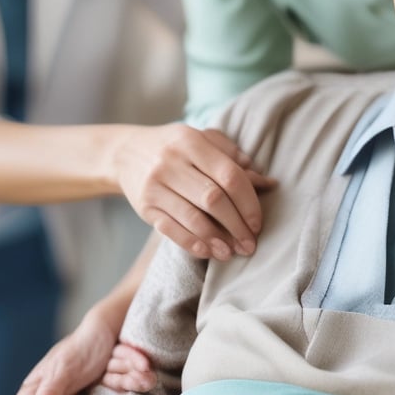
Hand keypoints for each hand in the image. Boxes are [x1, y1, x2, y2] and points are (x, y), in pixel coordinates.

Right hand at [111, 125, 276, 260]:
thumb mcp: (202, 141)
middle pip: (213, 199)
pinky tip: (208, 252)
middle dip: (236, 226)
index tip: (257, 223)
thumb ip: (233, 158)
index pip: (229, 175)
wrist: (126, 152)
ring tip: (232, 253)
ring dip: (216, 240)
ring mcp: (155, 185)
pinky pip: (170, 229)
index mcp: (192, 141)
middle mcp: (172, 162)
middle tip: (250, 245)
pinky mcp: (144, 206)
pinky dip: (191, 243)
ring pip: (192, 217)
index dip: (248, 202)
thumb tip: (268, 183)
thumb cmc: (175, 148)